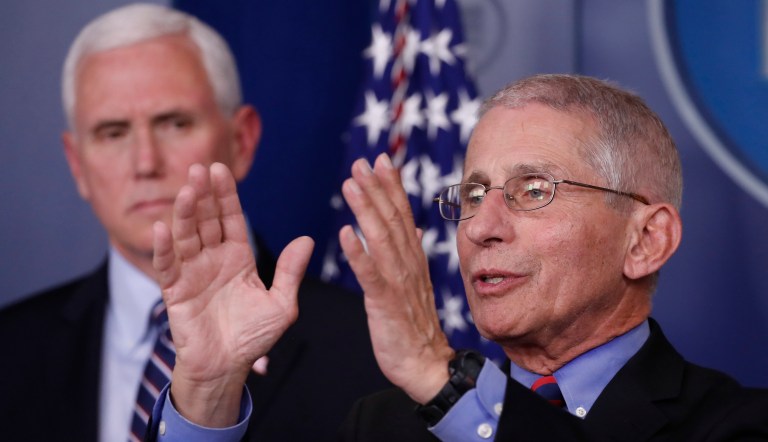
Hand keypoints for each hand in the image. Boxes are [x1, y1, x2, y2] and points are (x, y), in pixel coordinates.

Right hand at [153, 163, 312, 426]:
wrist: (227, 367)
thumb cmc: (254, 337)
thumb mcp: (281, 304)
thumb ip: (290, 272)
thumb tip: (307, 239)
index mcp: (238, 258)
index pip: (231, 219)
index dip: (225, 195)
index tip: (220, 169)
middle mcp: (213, 259)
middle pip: (206, 220)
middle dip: (203, 195)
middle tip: (199, 168)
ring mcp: (193, 273)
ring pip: (186, 236)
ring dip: (185, 213)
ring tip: (187, 190)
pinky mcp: (176, 291)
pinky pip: (168, 265)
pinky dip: (164, 247)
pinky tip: (162, 227)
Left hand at [340, 153, 453, 403]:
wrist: (425, 363)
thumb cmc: (415, 324)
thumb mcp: (416, 283)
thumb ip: (412, 252)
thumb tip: (414, 227)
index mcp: (413, 258)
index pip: (402, 214)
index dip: (391, 186)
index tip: (381, 159)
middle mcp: (408, 264)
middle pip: (392, 219)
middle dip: (377, 188)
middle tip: (362, 161)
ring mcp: (398, 282)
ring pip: (381, 239)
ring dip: (366, 210)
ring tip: (350, 185)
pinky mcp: (385, 302)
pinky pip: (370, 275)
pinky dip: (358, 253)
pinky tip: (345, 234)